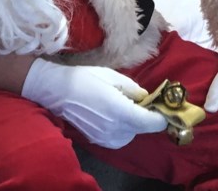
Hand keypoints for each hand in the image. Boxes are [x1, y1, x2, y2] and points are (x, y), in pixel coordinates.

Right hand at [21, 59, 166, 148]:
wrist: (56, 90)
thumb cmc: (84, 78)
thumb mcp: (112, 76)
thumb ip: (134, 90)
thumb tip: (146, 99)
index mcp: (122, 112)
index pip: (155, 123)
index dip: (161, 115)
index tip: (159, 105)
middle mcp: (117, 129)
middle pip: (144, 129)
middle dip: (145, 116)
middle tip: (134, 100)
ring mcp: (107, 138)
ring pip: (132, 133)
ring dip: (132, 123)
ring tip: (118, 106)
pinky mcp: (99, 141)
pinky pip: (120, 137)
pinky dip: (121, 128)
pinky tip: (110, 115)